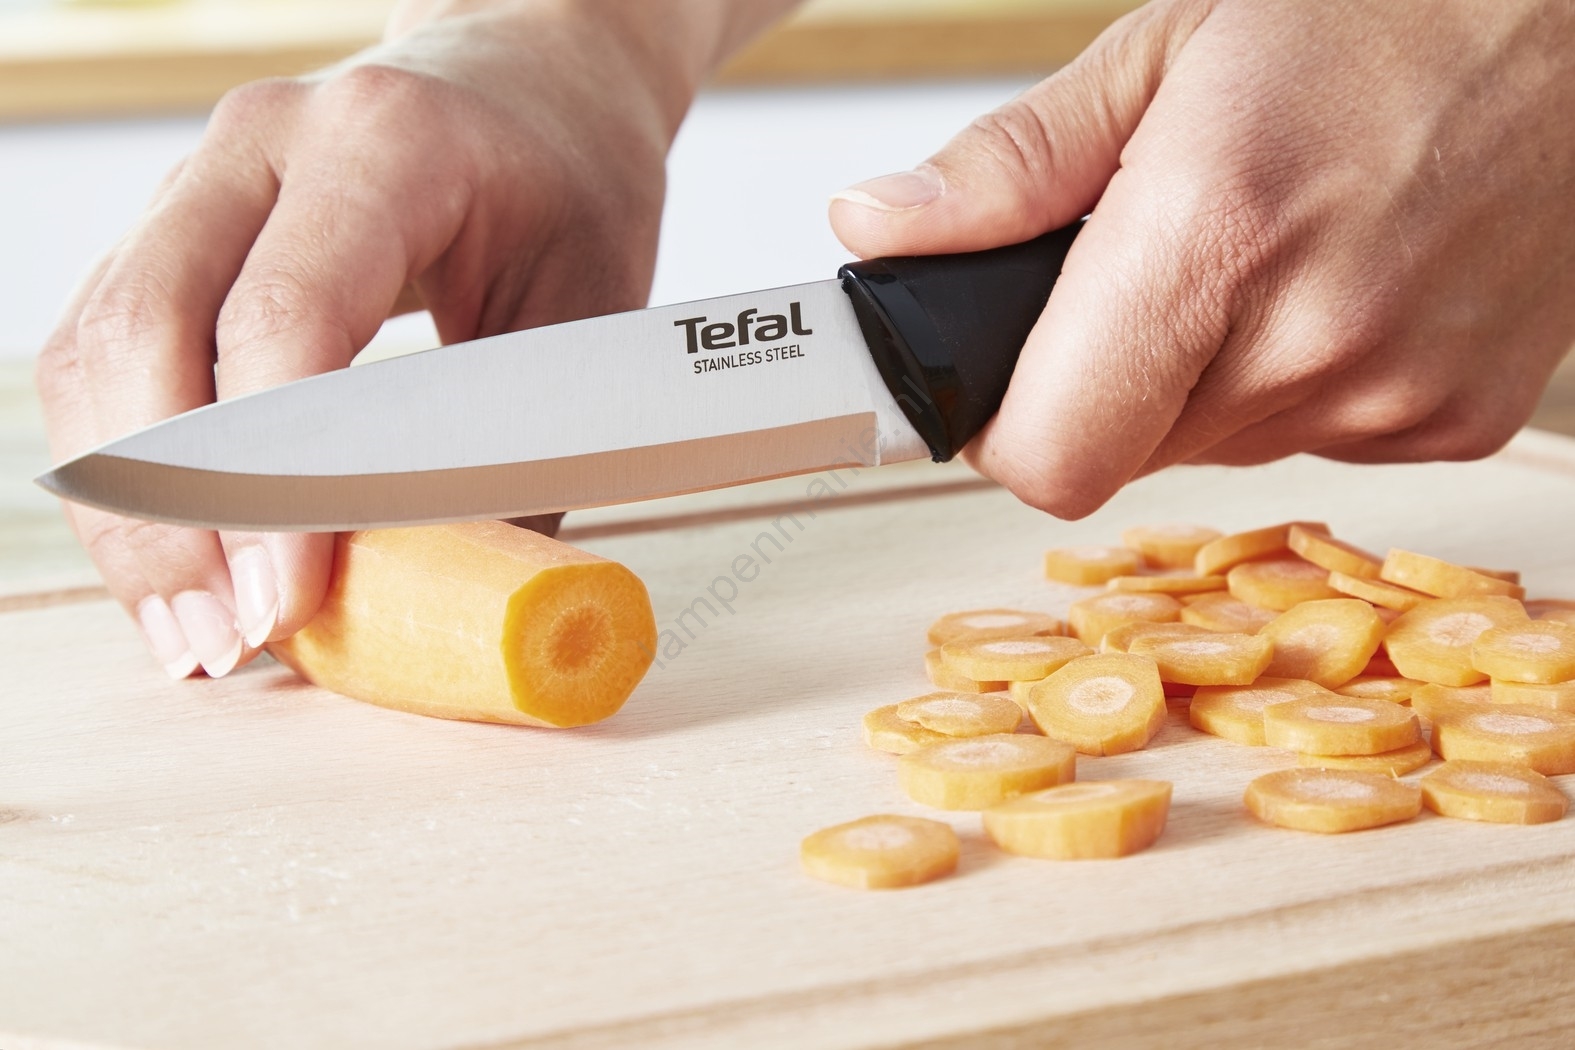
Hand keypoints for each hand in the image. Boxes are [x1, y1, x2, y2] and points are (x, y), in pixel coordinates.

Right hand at [33, 2, 700, 676]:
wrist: (533, 83)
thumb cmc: (572, 190)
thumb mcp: (586, 311)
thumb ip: (519, 454)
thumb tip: (456, 611)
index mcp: (386, 145)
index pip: (285, 318)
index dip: (273, 481)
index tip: (285, 606)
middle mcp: (263, 143)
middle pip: (150, 329)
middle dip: (171, 512)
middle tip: (223, 644)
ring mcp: (199, 178)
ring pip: (98, 346)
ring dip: (126, 508)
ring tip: (187, 634)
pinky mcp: (174, 231)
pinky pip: (103, 351)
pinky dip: (121, 466)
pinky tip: (167, 562)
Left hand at [830, 0, 1574, 517]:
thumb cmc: (1384, 12)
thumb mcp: (1165, 53)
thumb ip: (1009, 167)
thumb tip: (882, 228)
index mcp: (1214, 233)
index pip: (1049, 454)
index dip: (1005, 428)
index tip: (1001, 377)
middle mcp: (1312, 336)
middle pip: (1120, 453)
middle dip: (1103, 380)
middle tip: (1154, 271)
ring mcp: (1394, 395)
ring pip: (1212, 449)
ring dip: (1200, 376)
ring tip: (1262, 254)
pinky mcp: (1452, 421)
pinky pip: (1309, 441)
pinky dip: (1293, 383)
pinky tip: (1338, 283)